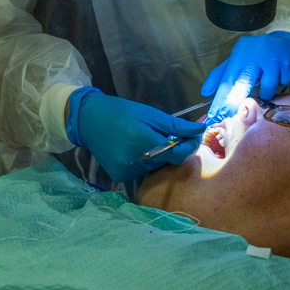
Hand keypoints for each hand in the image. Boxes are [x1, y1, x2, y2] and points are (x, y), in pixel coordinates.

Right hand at [66, 88, 206, 182]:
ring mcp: (126, 172)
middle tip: (172, 134)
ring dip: (160, 155)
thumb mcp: (151, 114)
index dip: (190, 146)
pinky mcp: (120, 177)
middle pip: (167, 161)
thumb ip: (176, 126)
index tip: (195, 135)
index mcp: (143, 143)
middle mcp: (134, 162)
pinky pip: (143, 171)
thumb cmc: (122, 112)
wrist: (88, 120)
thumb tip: (200, 129)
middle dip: (174, 148)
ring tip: (149, 139)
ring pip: (156, 167)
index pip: (178, 155)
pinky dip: (146, 161)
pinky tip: (138, 149)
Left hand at [200, 32, 289, 119]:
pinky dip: (282, 82)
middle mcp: (255, 52)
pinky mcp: (288, 63)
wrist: (287, 40)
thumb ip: (221, 75)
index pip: (227, 79)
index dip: (220, 100)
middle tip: (235, 116)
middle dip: (238, 102)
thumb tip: (205, 92)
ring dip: (267, 91)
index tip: (214, 117)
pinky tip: (281, 73)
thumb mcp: (238, 59)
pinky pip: (283, 83)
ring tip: (268, 81)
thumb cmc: (258, 54)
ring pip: (267, 88)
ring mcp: (273, 57)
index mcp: (240, 52)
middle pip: (244, 83)